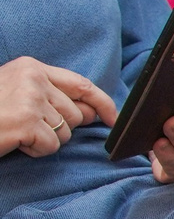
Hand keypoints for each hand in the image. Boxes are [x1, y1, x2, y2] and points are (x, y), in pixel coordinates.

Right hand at [0, 55, 115, 158]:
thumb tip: (93, 112)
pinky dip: (36, 150)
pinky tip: (15, 141)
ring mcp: (30, 99)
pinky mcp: (27, 122)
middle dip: (59, 128)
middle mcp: (33, 79)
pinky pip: (52, 146)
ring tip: (17, 131)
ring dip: (45, 140)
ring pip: (65, 133)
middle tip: (27, 125)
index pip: (82, 84)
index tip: (114, 119)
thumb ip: (53, 96)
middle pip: (76, 114)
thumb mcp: (17, 92)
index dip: (103, 103)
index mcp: (31, 67)